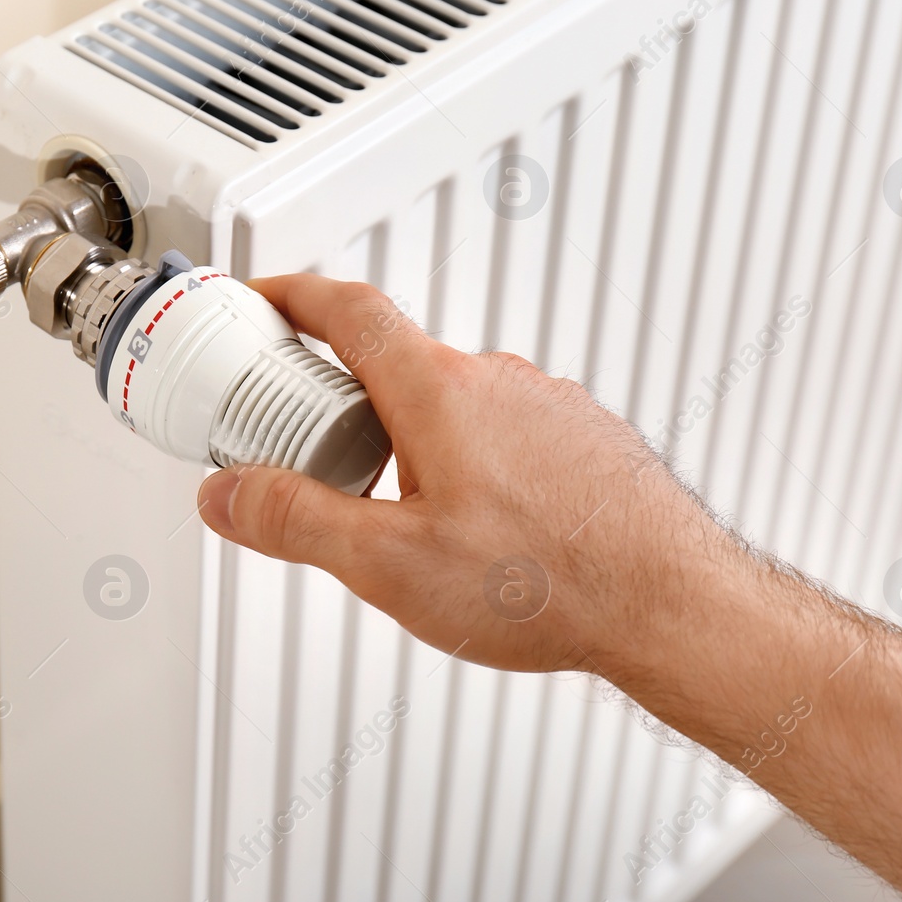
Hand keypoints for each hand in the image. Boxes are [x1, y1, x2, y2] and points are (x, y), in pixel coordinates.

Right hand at [195, 274, 730, 675]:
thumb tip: (230, 494)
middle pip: (393, 361)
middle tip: (306, 449)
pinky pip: (502, 427)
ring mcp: (546, 405)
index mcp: (439, 391)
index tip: (260, 299)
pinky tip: (474, 523)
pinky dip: (466, 455)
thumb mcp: (389, 566)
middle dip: (338, 398)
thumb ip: (296, 521)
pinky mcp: (581, 438)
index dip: (290, 296)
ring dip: (407, 434)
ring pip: (451, 400)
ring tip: (397, 511)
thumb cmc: (552, 584)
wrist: (670, 606)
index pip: (346, 309)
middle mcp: (497, 379)